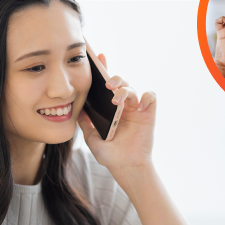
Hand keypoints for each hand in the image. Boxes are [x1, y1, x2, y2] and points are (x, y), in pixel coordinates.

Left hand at [77, 53, 155, 181]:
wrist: (125, 167)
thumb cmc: (109, 155)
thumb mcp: (91, 138)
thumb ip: (84, 122)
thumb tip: (74, 108)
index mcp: (110, 108)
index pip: (107, 85)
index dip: (104, 69)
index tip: (98, 56)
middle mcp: (123, 106)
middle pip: (121, 83)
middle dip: (115, 79)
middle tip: (108, 84)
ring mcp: (136, 109)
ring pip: (132, 89)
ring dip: (124, 90)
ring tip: (116, 100)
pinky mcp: (149, 114)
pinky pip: (150, 97)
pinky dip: (146, 97)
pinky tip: (138, 106)